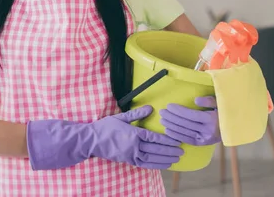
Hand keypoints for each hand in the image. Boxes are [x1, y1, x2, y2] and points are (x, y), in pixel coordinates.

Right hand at [27, 105, 183, 169]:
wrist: (92, 140)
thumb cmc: (105, 127)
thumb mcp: (121, 117)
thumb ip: (137, 114)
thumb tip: (150, 108)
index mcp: (133, 133)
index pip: (154, 137)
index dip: (167, 140)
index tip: (177, 140)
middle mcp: (133, 146)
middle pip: (155, 149)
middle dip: (169, 151)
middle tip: (181, 151)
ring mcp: (130, 155)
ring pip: (151, 159)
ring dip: (164, 159)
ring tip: (175, 159)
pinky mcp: (128, 161)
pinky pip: (144, 164)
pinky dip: (155, 165)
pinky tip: (163, 165)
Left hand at [159, 96, 220, 145]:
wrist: (234, 128)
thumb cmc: (224, 112)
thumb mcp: (220, 103)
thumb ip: (209, 100)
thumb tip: (196, 100)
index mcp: (212, 119)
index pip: (191, 115)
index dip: (179, 111)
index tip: (169, 106)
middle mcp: (208, 130)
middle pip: (186, 124)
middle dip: (172, 118)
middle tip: (162, 112)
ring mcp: (205, 139)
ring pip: (185, 132)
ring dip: (171, 126)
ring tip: (162, 120)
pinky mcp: (202, 144)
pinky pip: (187, 140)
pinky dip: (177, 135)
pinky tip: (168, 130)